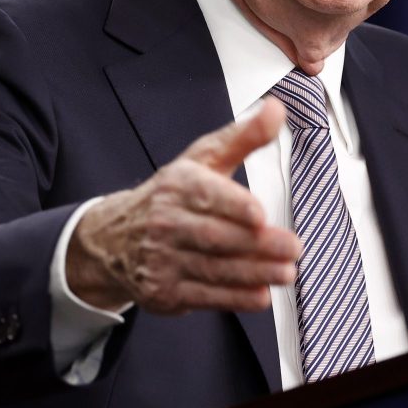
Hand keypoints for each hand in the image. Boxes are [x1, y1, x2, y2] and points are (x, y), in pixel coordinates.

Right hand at [67, 99, 300, 313]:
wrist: (114, 239)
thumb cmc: (170, 196)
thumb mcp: (201, 160)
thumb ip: (242, 137)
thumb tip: (276, 109)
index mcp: (177, 185)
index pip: (205, 194)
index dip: (233, 204)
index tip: (259, 213)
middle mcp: (166, 222)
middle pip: (214, 235)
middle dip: (256, 244)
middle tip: (293, 247)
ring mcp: (164, 259)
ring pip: (213, 268)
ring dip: (253, 273)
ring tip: (286, 272)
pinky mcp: (165, 291)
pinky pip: (204, 296)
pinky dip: (234, 298)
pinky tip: (260, 295)